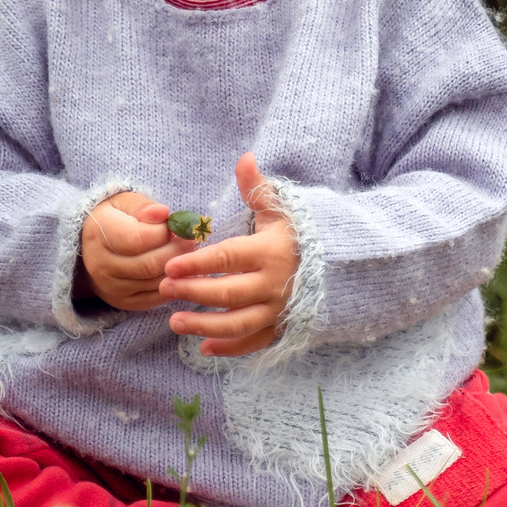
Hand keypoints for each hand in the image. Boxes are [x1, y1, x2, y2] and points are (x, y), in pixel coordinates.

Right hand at [78, 190, 197, 312]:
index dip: (165, 233)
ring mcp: (110, 288)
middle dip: (177, 252)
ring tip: (187, 253)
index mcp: (98, 235)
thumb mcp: (125, 203)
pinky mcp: (122, 302)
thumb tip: (162, 213)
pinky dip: (173, 284)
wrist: (93, 247)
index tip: (179, 226)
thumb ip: (144, 206)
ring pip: (155, 283)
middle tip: (192, 241)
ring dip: (178, 269)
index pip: (138, 239)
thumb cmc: (115, 219)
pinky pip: (155, 298)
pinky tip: (181, 271)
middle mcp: (100, 265)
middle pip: (149, 265)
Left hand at [159, 153, 298, 356]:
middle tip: (165, 289)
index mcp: (269, 252)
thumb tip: (245, 158)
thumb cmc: (301, 234)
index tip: (171, 265)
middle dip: (193, 292)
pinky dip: (229, 348)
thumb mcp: (281, 209)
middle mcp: (274, 284)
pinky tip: (204, 349)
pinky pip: (253, 342)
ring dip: (204, 326)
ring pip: (237, 323)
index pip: (227, 258)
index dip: (198, 263)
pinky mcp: (282, 327)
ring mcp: (278, 309)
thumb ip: (258, 188)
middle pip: (227, 293)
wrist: (342, 265)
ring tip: (174, 323)